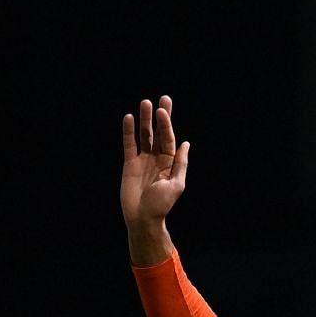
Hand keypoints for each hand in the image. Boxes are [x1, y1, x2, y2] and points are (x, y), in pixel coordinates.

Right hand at [120, 96, 187, 260]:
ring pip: (144, 136)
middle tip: (163, 98)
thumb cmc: (161, 205)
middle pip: (158, 133)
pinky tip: (129, 118)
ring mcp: (142, 160)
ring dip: (144, 120)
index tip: (164, 109)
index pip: (169, 139)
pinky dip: (129, 132)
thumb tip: (186, 144)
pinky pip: (129, 144)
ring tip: (145, 103)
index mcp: (170, 163)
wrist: (142, 218)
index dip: (167, 124)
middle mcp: (157, 159)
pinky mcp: (129, 163)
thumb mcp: (176, 185)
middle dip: (160, 117)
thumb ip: (180, 164)